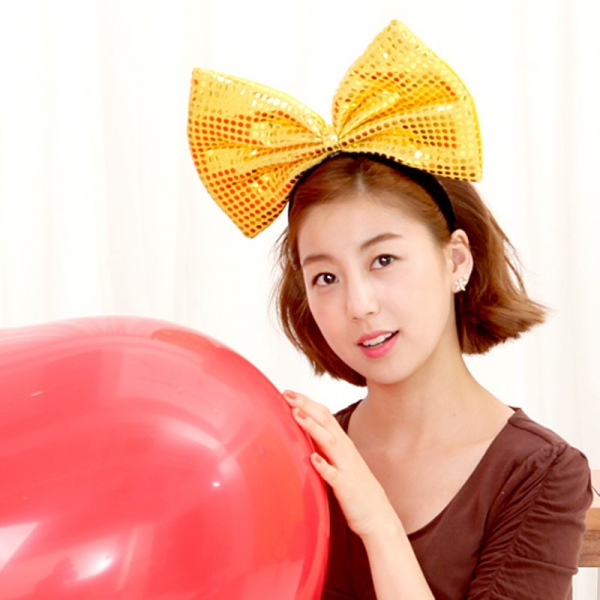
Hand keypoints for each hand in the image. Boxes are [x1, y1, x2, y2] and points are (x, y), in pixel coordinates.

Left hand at [282, 390, 398, 538]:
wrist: (378, 516)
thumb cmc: (355, 487)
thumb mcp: (338, 461)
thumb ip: (324, 447)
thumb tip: (303, 434)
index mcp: (342, 443)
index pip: (324, 415)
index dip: (307, 402)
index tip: (288, 392)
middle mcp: (345, 450)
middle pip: (325, 422)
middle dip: (306, 406)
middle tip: (287, 394)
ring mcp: (346, 467)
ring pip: (329, 442)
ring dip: (312, 427)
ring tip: (296, 414)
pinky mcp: (346, 487)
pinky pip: (334, 475)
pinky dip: (324, 466)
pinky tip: (312, 458)